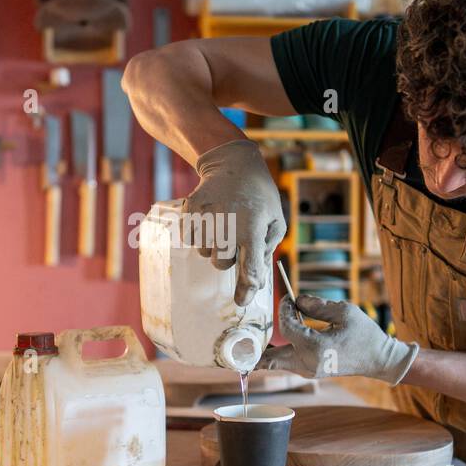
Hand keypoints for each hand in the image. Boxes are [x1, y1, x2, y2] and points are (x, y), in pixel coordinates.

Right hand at [184, 138, 285, 304]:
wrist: (233, 164)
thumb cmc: (259, 196)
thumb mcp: (275, 221)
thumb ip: (266, 250)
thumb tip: (255, 280)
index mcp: (252, 228)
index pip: (249, 268)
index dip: (245, 289)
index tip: (241, 301)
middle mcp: (227, 224)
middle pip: (221, 264)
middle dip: (229, 257)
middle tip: (235, 236)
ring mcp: (206, 218)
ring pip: (205, 254)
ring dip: (214, 246)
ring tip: (224, 223)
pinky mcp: (190, 212)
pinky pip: (192, 240)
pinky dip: (201, 235)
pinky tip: (212, 218)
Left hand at [258, 294, 419, 384]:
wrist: (379, 360)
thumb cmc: (365, 334)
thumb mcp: (344, 312)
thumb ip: (317, 305)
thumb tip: (296, 300)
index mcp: (316, 347)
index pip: (287, 327)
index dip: (284, 310)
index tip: (288, 299)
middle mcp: (308, 363)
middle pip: (270, 360)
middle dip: (254, 350)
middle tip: (238, 341)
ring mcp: (309, 371)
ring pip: (277, 364)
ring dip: (265, 351)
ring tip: (251, 343)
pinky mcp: (311, 372)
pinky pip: (287, 364)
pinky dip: (277, 354)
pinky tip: (271, 346)